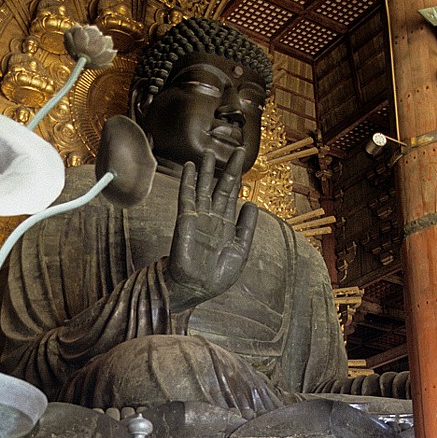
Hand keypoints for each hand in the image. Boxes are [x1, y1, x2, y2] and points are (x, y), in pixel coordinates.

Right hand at [165, 148, 257, 310]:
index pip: (233, 196)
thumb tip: (251, 203)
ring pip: (203, 188)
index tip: (243, 162)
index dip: (238, 179)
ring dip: (206, 170)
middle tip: (237, 149)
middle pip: (221, 187)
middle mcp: (212, 218)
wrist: (197, 288)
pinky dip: (187, 181)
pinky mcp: (185, 220)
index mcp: (226, 225)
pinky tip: (189, 167)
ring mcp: (199, 217)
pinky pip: (187, 196)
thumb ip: (246, 227)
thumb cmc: (218, 276)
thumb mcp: (240, 251)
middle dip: (228, 169)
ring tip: (208, 152)